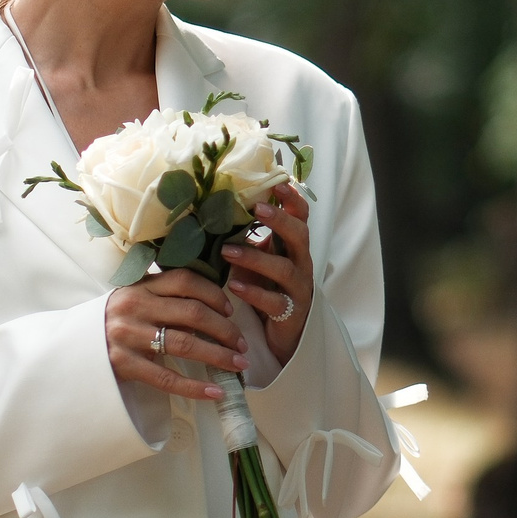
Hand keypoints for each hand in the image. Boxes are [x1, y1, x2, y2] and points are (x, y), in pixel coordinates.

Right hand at [105, 268, 245, 401]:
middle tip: (243, 343)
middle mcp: (134, 308)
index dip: (214, 294)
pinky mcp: (124, 365)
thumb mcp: (135, 300)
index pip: (186, 281)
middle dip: (225, 329)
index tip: (231, 310)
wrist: (72, 346)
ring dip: (218, 355)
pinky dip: (194, 386)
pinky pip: (166, 378)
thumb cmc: (114, 321)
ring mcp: (128, 337)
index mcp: (140, 287)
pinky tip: (215, 392)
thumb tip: (213, 307)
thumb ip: (164, 297)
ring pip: (185, 343)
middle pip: (193, 313)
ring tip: (239, 364)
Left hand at [222, 181, 312, 367]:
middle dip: (280, 220)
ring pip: (284, 269)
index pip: (301, 217)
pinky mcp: (290, 314)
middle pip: (299, 236)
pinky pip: (274, 302)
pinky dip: (253, 292)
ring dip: (256, 258)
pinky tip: (234, 285)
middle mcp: (301, 264)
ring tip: (227, 250)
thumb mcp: (260, 260)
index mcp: (294, 247)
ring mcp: (298, 289)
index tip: (278, 182)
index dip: (292, 199)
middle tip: (258, 207)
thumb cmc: (266, 289)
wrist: (282, 335)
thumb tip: (214, 208)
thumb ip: (248, 238)